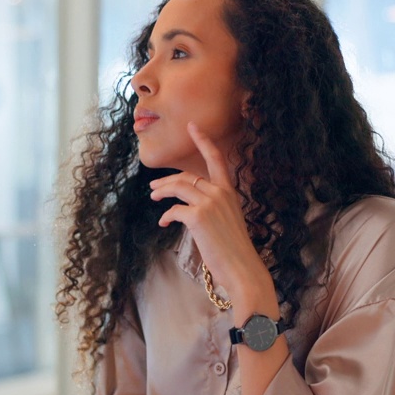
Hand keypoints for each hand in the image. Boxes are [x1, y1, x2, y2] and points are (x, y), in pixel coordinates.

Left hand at [147, 123, 271, 305]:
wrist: (241, 268)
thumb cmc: (233, 250)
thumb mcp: (227, 221)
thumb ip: (212, 208)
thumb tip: (188, 208)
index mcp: (229, 192)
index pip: (216, 159)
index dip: (203, 141)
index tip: (192, 126)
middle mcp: (221, 193)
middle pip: (186, 176)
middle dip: (167, 180)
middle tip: (153, 187)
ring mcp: (210, 203)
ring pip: (178, 188)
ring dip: (162, 191)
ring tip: (153, 197)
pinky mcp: (198, 217)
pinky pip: (174, 210)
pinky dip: (166, 215)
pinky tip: (164, 222)